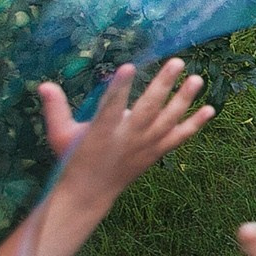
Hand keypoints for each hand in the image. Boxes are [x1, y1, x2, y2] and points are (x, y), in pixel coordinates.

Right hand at [44, 58, 213, 206]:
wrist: (90, 193)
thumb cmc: (73, 159)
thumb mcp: (59, 135)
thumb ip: (55, 109)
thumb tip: (44, 84)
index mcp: (101, 133)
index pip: (111, 107)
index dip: (119, 88)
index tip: (128, 67)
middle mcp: (127, 139)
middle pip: (148, 109)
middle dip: (163, 85)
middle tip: (177, 62)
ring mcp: (145, 147)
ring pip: (168, 121)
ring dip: (184, 100)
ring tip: (198, 79)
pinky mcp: (155, 153)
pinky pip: (179, 138)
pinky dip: (195, 125)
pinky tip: (210, 109)